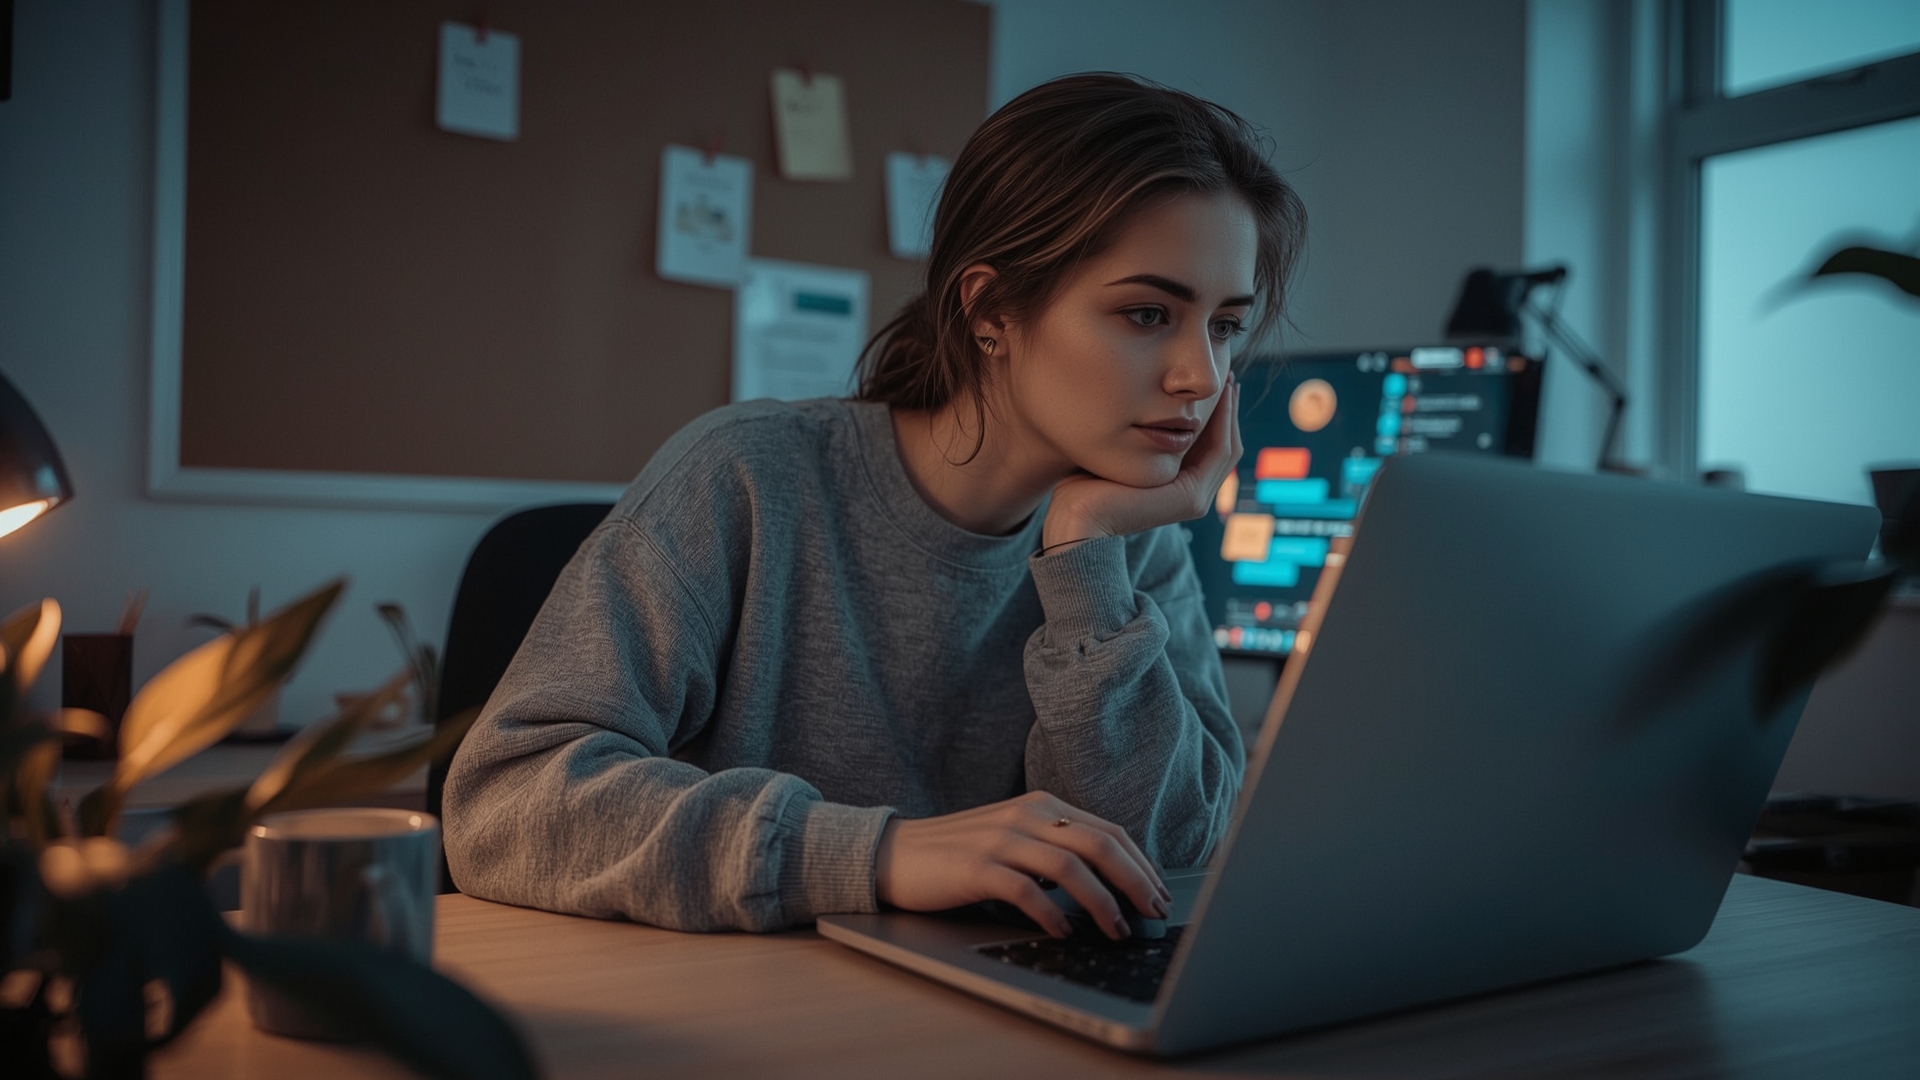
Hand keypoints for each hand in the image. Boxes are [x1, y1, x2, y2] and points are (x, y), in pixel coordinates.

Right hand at [873, 791, 1170, 938]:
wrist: (896, 853)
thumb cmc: (960, 854)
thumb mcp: (1015, 840)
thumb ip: (1055, 851)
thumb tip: (1109, 888)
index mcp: (1042, 805)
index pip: (1109, 832)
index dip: (1141, 865)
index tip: (1160, 895)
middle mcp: (1027, 815)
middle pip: (1099, 845)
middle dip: (1136, 882)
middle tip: (1154, 914)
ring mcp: (1000, 839)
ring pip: (1070, 866)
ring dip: (1102, 903)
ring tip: (1118, 930)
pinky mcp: (976, 867)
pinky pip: (1025, 890)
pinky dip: (1052, 914)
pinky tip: (1065, 933)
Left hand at [1042, 379, 1242, 549]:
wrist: (1077, 513)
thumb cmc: (1085, 480)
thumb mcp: (1121, 448)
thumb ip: (1139, 433)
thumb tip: (1141, 402)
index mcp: (1177, 487)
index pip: (1207, 446)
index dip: (1215, 414)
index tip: (1213, 384)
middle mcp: (1192, 495)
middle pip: (1223, 445)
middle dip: (1228, 410)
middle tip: (1229, 376)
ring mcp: (1195, 499)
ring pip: (1226, 447)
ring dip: (1230, 413)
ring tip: (1229, 381)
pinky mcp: (1191, 498)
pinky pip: (1219, 453)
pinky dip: (1223, 423)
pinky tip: (1221, 397)